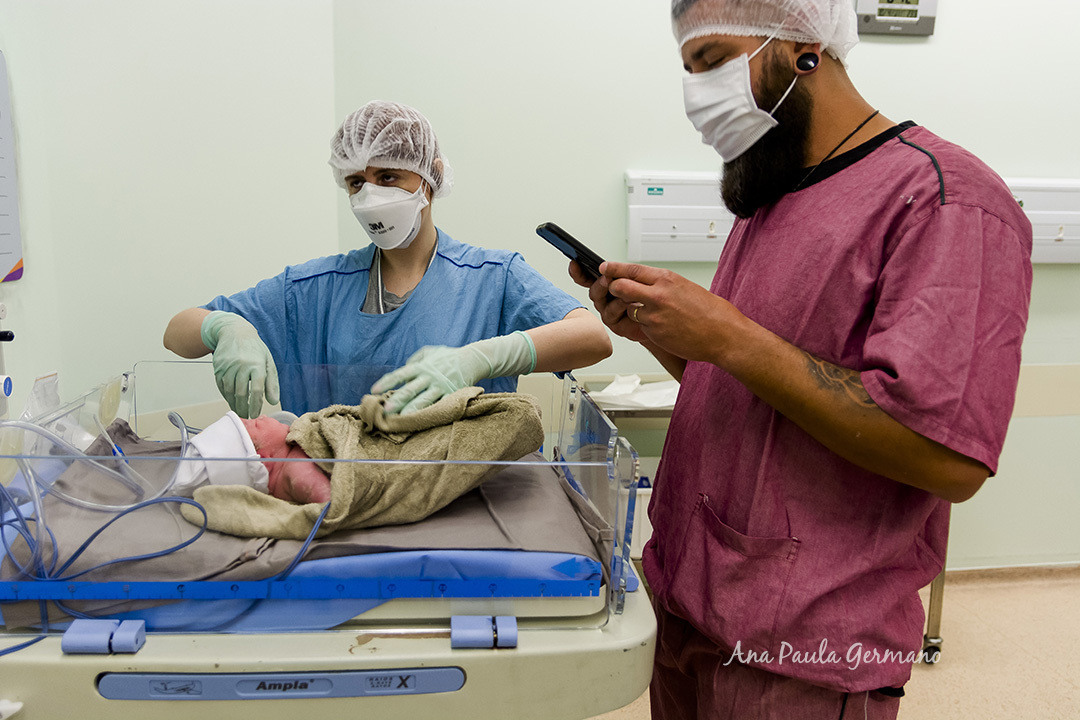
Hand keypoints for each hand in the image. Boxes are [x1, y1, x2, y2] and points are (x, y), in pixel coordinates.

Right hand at [201, 311, 279, 418]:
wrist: (234, 331)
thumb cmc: (255, 349)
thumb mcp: (268, 362)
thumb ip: (271, 382)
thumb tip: (273, 401)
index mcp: (257, 364)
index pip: (257, 390)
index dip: (256, 405)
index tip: (255, 414)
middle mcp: (242, 365)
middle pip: (241, 393)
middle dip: (244, 408)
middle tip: (246, 416)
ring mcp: (228, 366)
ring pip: (229, 391)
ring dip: (234, 403)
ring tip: (239, 410)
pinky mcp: (218, 368)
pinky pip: (221, 386)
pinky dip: (226, 395)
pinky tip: (231, 400)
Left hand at [372, 332, 535, 414]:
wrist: (473, 360)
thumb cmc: (448, 356)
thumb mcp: (430, 351)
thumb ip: (415, 358)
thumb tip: (404, 368)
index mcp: (422, 366)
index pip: (400, 374)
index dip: (387, 382)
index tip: (374, 390)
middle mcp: (429, 376)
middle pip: (411, 389)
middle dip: (398, 399)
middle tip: (386, 409)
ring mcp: (441, 387)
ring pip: (424, 400)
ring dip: (412, 409)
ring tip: (402, 418)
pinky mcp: (451, 395)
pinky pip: (440, 405)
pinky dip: (431, 412)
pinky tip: (423, 420)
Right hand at [568, 260, 648, 343]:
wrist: (665, 319)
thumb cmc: (654, 298)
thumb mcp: (640, 278)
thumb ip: (625, 272)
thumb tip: (607, 267)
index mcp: (608, 284)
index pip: (589, 276)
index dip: (579, 271)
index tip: (574, 263)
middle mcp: (605, 298)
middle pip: (593, 289)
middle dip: (599, 282)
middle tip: (606, 278)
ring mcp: (609, 311)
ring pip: (600, 300)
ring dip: (610, 293)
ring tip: (623, 289)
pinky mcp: (615, 324)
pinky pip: (611, 313)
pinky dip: (619, 305)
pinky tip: (629, 302)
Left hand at [599, 261, 745, 364]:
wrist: (723, 334)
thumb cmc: (710, 311)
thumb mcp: (685, 287)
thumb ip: (662, 284)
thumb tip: (643, 282)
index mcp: (666, 278)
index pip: (632, 269)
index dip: (614, 269)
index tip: (604, 267)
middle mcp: (658, 294)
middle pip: (620, 286)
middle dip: (613, 289)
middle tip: (613, 291)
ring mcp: (654, 314)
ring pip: (629, 309)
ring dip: (633, 312)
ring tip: (653, 314)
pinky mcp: (654, 332)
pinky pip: (641, 326)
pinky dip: (647, 326)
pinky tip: (664, 327)